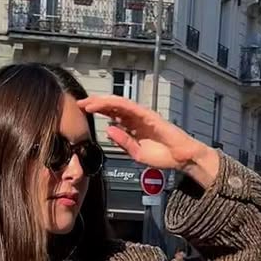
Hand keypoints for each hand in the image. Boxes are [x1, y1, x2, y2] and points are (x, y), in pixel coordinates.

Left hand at [78, 95, 220, 188]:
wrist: (180, 158)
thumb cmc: (162, 156)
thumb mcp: (136, 154)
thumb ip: (123, 142)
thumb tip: (108, 130)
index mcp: (133, 127)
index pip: (112, 116)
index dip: (98, 112)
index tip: (83, 113)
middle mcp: (136, 118)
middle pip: (113, 108)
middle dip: (96, 104)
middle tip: (80, 104)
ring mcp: (142, 115)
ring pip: (118, 104)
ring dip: (102, 102)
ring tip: (87, 103)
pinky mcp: (148, 115)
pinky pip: (129, 107)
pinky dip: (115, 105)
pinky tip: (103, 105)